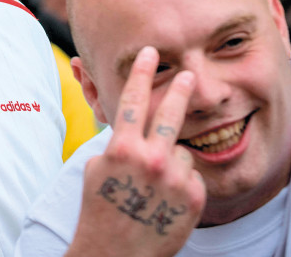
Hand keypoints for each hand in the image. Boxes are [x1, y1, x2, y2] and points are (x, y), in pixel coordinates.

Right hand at [66, 46, 204, 256]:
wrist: (115, 254)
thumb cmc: (100, 208)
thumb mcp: (98, 168)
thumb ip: (118, 143)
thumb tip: (132, 125)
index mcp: (123, 148)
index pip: (134, 100)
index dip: (142, 73)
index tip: (150, 53)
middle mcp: (150, 160)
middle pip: (170, 114)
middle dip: (180, 90)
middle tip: (189, 75)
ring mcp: (173, 180)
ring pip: (181, 151)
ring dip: (172, 160)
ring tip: (156, 185)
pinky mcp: (192, 199)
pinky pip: (192, 176)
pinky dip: (182, 183)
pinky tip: (167, 199)